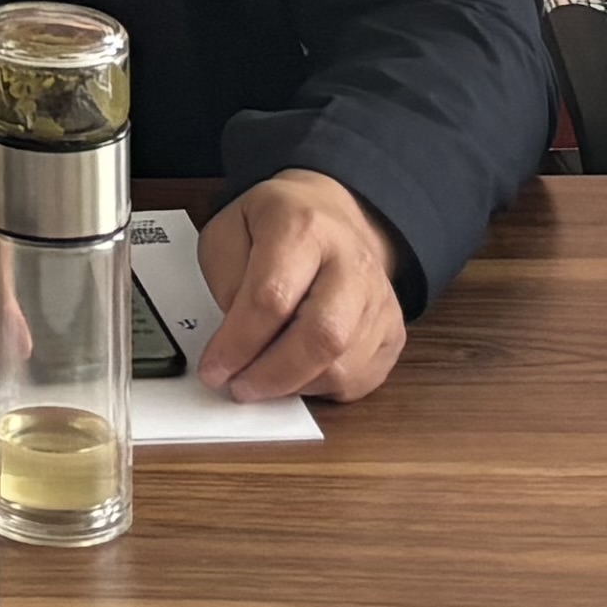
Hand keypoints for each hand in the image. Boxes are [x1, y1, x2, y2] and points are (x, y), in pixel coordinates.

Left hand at [195, 170, 407, 405]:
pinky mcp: (393, 331)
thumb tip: (235, 343)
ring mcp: (379, 298)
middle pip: (322, 336)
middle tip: (239, 387)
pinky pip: (357, 380)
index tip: (214, 368)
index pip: (273, 298)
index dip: (238, 343)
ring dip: (292, 386)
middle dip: (272, 375)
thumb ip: (225, 283)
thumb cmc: (275, 227)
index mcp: (303, 227)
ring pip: (342, 367)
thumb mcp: (228, 232)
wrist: (330, 217)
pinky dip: (320, 389)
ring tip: (261, 378)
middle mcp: (351, 261)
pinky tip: (295, 372)